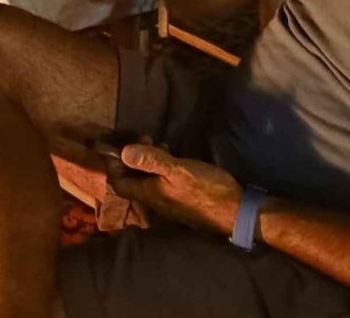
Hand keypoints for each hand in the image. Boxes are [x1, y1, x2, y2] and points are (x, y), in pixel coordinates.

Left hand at [108, 144, 243, 234]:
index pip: (119, 184)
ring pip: (147, 180)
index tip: (121, 146)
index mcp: (150, 194)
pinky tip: (172, 155)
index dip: (114, 166)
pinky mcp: (181, 199)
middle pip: (132, 181)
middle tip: (143, 138)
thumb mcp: (179, 170)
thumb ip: (152, 160)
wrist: (235, 211)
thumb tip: (124, 151)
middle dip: (132, 159)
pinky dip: (160, 167)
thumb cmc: (206, 189)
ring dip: (147, 161)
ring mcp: (168, 202)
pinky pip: (161, 182)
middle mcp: (155, 201)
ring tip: (157, 142)